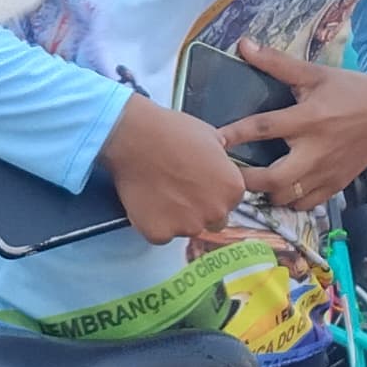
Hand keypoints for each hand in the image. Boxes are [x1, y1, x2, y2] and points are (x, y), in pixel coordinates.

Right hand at [98, 92, 258, 244]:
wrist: (134, 137)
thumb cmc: (169, 132)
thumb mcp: (211, 136)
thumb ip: (222, 161)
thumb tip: (220, 165)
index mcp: (232, 189)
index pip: (230, 202)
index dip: (212, 192)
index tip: (197, 183)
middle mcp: (216, 211)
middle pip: (212, 221)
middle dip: (198, 208)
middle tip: (178, 188)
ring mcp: (188, 225)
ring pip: (185, 229)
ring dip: (175, 217)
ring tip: (159, 190)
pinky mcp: (160, 233)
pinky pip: (160, 234)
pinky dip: (153, 222)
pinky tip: (147, 200)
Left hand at [224, 44, 366, 211]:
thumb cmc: (349, 90)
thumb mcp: (314, 73)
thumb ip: (277, 62)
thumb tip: (244, 44)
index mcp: (308, 119)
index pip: (263, 128)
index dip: (234, 135)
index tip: (213, 141)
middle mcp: (316, 150)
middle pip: (273, 178)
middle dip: (246, 180)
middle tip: (230, 173)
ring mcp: (327, 172)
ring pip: (288, 197)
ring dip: (266, 193)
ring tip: (253, 182)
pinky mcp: (337, 185)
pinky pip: (306, 204)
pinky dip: (289, 201)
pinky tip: (280, 189)